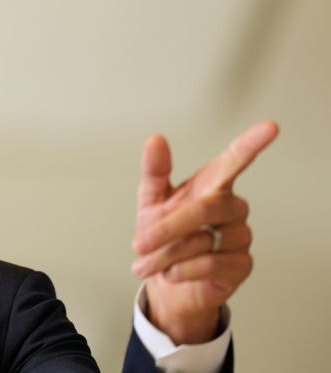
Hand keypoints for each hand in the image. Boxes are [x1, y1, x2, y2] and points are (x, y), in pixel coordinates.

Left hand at [130, 121, 278, 343]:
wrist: (167, 283)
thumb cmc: (163, 237)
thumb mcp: (152, 201)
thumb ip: (155, 171)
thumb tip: (155, 139)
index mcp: (211, 186)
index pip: (235, 160)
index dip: (252, 144)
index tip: (271, 127)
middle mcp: (231, 207)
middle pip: (205, 209)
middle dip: (167, 229)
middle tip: (139, 244)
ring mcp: (240, 236)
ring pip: (202, 241)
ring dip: (166, 255)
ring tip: (149, 263)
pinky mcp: (242, 265)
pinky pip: (209, 264)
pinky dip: (181, 271)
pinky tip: (171, 274)